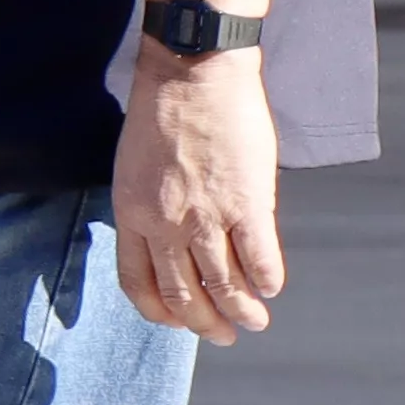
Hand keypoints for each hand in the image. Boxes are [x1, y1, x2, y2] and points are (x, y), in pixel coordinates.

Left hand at [112, 47, 286, 347]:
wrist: (193, 68)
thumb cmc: (163, 109)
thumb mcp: (134, 166)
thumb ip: (148, 207)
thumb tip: (170, 240)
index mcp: (131, 214)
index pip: (139, 284)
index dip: (161, 312)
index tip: (178, 322)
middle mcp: (165, 225)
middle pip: (184, 294)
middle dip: (205, 324)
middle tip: (224, 335)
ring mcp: (207, 216)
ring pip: (224, 286)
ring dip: (242, 311)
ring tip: (255, 321)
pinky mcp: (247, 202)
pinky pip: (259, 258)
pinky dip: (266, 280)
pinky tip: (272, 287)